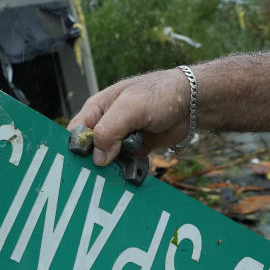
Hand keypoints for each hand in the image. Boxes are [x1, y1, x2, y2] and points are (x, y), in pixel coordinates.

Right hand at [67, 68, 190, 165]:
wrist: (192, 102)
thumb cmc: (160, 94)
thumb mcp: (131, 107)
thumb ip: (109, 129)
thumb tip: (97, 158)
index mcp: (97, 109)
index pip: (76, 132)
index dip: (78, 148)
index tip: (86, 163)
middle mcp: (106, 124)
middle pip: (90, 150)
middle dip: (96, 164)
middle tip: (104, 174)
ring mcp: (121, 138)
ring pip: (108, 161)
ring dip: (114, 169)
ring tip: (125, 170)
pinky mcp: (135, 148)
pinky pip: (125, 165)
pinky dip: (130, 170)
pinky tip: (136, 171)